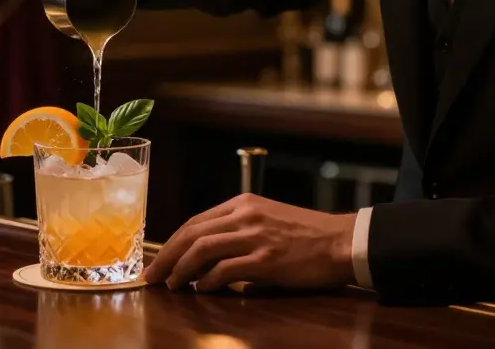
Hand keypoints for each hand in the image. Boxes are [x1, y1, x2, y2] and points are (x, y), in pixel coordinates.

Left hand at [143, 193, 356, 292]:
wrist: (343, 241)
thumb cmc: (307, 234)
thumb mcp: (268, 219)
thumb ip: (239, 231)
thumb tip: (211, 260)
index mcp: (243, 204)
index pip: (195, 222)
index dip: (171, 242)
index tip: (157, 261)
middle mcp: (245, 215)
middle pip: (191, 233)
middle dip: (166, 256)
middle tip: (152, 277)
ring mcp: (255, 236)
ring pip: (202, 249)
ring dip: (181, 269)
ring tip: (172, 285)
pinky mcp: (267, 259)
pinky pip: (226, 269)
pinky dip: (208, 281)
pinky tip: (202, 290)